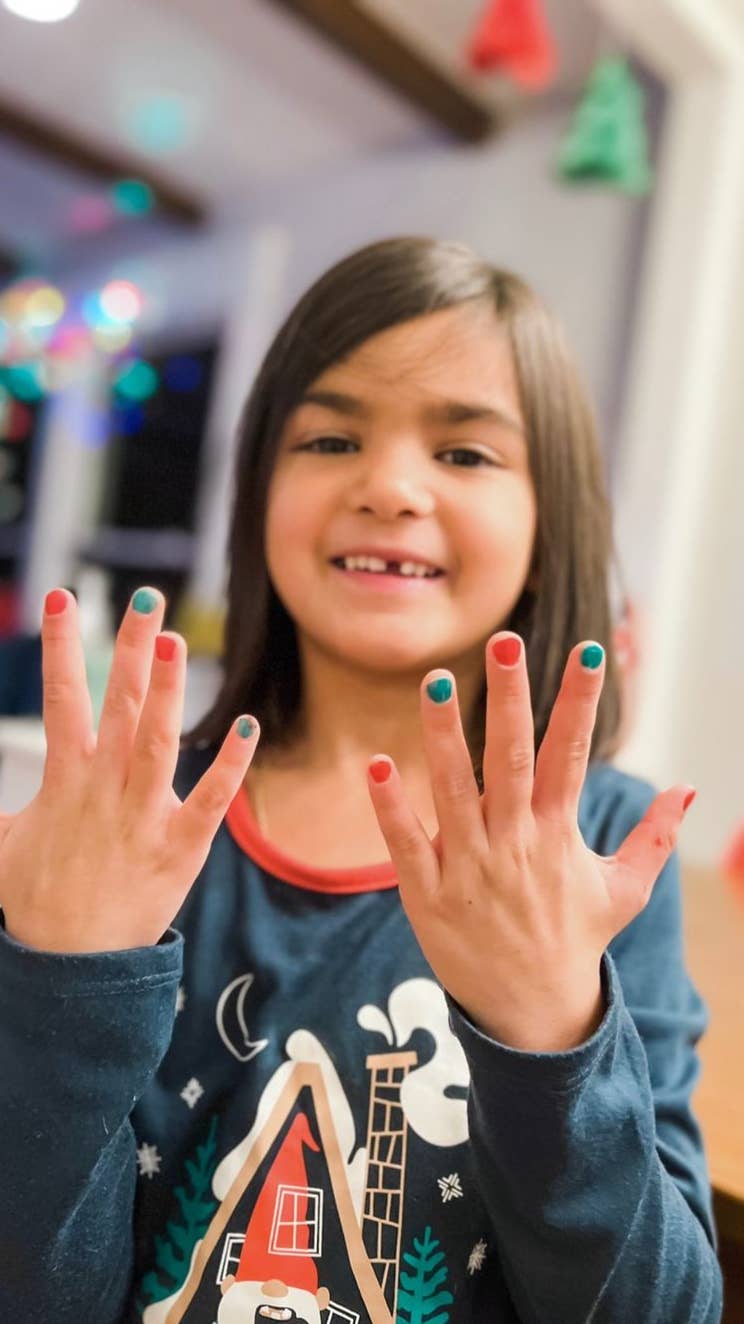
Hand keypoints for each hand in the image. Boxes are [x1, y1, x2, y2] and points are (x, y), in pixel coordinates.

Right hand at [0, 587, 259, 953]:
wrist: (71, 968)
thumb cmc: (35, 900)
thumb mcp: (0, 843)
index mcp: (65, 780)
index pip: (61, 698)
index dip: (61, 646)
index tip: (61, 598)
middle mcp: (105, 789)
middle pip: (119, 705)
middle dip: (130, 647)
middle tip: (147, 596)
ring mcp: (144, 816)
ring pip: (158, 741)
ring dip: (167, 690)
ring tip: (174, 639)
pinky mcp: (181, 848)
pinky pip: (210, 800)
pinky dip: (232, 765)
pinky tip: (249, 725)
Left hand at [367, 633, 694, 1052]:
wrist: (531, 1014)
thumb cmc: (575, 940)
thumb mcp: (623, 891)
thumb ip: (653, 837)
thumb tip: (688, 790)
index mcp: (559, 834)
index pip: (571, 754)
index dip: (579, 702)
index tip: (589, 651)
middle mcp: (514, 843)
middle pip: (511, 759)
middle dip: (509, 700)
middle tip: (503, 643)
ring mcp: (469, 867)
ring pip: (453, 790)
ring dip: (443, 736)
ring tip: (435, 682)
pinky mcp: (428, 893)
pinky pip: (406, 843)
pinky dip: (391, 807)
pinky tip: (378, 765)